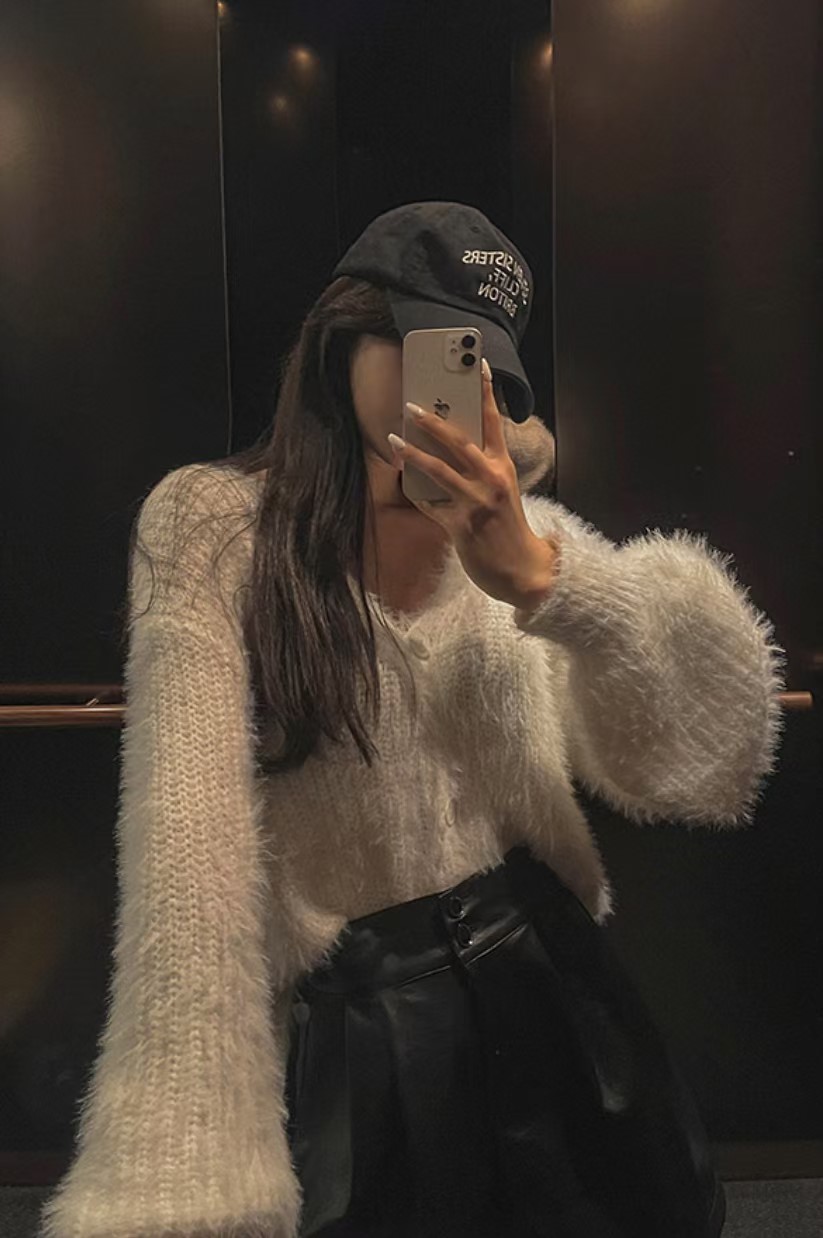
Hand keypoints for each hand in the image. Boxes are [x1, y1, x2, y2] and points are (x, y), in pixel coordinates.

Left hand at [387, 359, 560, 609]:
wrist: (523, 571)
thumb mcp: (502, 492)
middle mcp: (491, 480)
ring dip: (412, 454)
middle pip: (458, 441)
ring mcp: (476, 503)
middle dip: (432, 421)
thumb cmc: (509, 528)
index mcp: (503, 467)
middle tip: (411, 406)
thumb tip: (446, 448)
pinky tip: (402, 482)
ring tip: (394, 440)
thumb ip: (481, 469)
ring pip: (438, 470)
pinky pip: (429, 504)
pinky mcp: (461, 526)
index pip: (494, 422)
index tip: (478, 364)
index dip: (486, 392)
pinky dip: (415, 493)